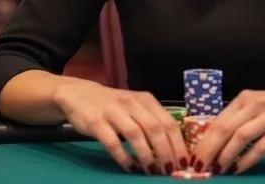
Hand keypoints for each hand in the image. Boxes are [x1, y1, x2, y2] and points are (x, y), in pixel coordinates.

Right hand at [55, 79, 188, 174]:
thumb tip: (173, 150)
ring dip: (146, 155)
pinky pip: (112, 142)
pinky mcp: (96, 122)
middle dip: (165, 152)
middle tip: (170, 171)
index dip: (178, 144)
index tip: (185, 162)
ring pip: (135, 134)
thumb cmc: (114, 105)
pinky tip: (130, 167)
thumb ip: (152, 122)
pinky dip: (123, 157)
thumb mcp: (136, 107)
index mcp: (146, 100)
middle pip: (154, 128)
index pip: (168, 122)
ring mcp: (113, 111)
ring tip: (151, 171)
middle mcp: (132, 103)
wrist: (79, 94)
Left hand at [192, 85, 264, 174]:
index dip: (203, 141)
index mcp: (245, 99)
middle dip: (208, 150)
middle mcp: (255, 104)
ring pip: (239, 137)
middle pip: (224, 128)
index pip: (217, 121)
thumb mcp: (260, 108)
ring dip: (225, 156)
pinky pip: (261, 146)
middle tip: (199, 168)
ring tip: (217, 171)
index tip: (193, 159)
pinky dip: (247, 159)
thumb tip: (216, 142)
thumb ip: (240, 120)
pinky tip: (240, 170)